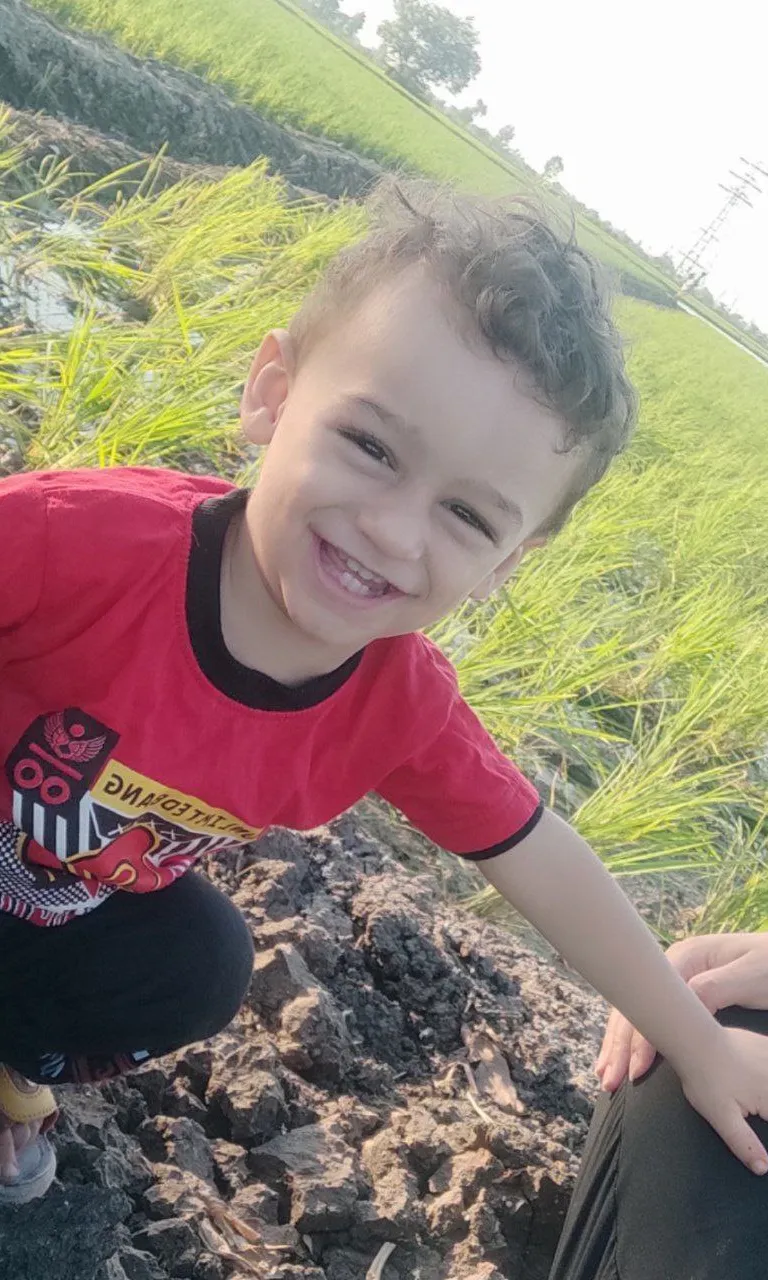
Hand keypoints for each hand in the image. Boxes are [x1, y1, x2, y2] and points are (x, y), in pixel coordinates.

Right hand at [596, 933, 767, 1092]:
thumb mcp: (750, 975)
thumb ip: (716, 987)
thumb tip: (684, 1004)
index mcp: (687, 959)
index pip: (653, 1001)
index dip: (643, 1035)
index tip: (637, 1066)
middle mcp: (674, 969)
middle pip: (638, 1007)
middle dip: (621, 1044)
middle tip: (611, 1078)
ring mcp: (675, 983)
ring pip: (639, 1015)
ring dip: (621, 1045)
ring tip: (607, 1076)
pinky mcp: (682, 998)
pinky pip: (652, 1019)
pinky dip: (634, 1040)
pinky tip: (623, 1059)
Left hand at [679, 1025, 767, 1174]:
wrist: (694, 1040)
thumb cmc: (705, 1080)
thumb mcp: (721, 1118)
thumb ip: (744, 1144)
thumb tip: (763, 1168)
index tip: (762, 1120)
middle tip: (760, 1112)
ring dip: (767, 1096)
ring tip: (758, 1101)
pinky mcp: (766, 1044)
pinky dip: (767, 1071)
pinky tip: (761, 1078)